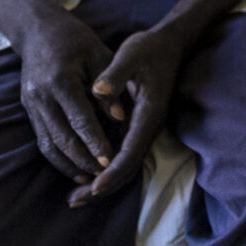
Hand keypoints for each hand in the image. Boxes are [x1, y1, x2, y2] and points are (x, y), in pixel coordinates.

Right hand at [16, 13, 115, 184]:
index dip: (95, 141)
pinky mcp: (28, 109)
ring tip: (90, 179)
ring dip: (68, 164)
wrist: (36, 29)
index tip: (110, 160)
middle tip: (104, 176)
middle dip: (83, 159)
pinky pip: (42, 139)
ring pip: (48, 143)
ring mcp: (30, 104)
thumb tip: (120, 118)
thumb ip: (109, 86)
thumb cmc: (74, 38)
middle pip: (61, 137)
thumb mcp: (98, 53)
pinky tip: (74, 166)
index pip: (79, 119)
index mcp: (59, 81)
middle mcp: (40, 96)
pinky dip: (57, 156)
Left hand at [69, 26, 186, 207]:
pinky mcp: (138, 127)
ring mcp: (145, 129)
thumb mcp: (131, 54)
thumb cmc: (149, 49)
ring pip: (126, 166)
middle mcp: (149, 126)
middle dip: (103, 187)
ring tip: (76, 196)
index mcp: (148, 113)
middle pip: (128, 168)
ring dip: (103, 184)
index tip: (93, 186)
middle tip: (75, 201)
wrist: (170, 44)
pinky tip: (87, 174)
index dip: (112, 171)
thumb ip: (115, 74)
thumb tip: (97, 90)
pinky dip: (106, 170)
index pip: (130, 151)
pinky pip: (124, 156)